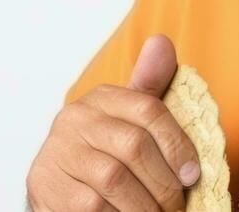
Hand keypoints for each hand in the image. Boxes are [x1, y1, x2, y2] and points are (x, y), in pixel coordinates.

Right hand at [26, 34, 199, 210]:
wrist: (56, 188)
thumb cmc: (103, 153)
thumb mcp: (126, 119)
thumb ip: (149, 86)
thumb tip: (161, 42)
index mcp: (101, 98)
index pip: (149, 109)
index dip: (177, 144)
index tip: (192, 174)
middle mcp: (75, 119)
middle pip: (134, 146)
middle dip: (163, 182)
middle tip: (177, 204)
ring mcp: (58, 152)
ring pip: (115, 179)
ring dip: (144, 205)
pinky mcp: (46, 186)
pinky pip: (93, 206)